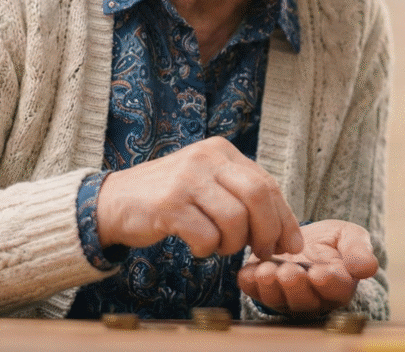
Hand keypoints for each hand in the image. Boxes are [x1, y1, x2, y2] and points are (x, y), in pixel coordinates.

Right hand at [95, 136, 303, 258]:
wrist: (114, 201)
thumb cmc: (171, 198)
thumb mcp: (209, 185)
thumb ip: (243, 200)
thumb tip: (285, 236)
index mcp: (222, 152)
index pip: (268, 184)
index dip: (285, 219)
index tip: (290, 246)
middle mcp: (206, 159)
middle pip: (258, 196)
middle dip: (267, 232)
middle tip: (260, 252)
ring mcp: (187, 179)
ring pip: (235, 219)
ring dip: (232, 244)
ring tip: (218, 246)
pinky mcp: (168, 204)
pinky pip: (205, 235)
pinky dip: (206, 249)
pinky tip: (196, 246)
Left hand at [237, 219, 378, 315]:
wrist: (302, 236)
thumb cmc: (331, 240)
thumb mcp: (350, 236)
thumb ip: (359, 251)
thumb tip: (369, 268)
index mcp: (339, 286)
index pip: (336, 290)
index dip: (327, 283)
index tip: (319, 273)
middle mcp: (312, 298)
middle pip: (304, 300)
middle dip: (295, 287)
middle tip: (288, 272)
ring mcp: (286, 296)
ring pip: (278, 300)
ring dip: (271, 287)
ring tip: (267, 271)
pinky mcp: (263, 289)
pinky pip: (254, 292)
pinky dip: (249, 284)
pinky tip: (247, 273)